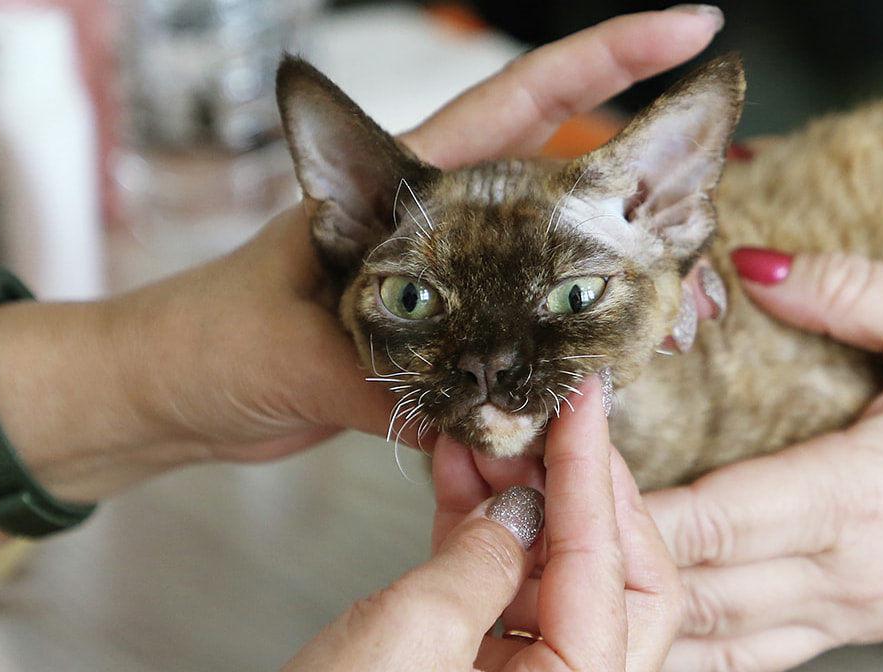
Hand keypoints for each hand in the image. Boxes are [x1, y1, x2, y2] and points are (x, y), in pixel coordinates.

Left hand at [94, 6, 724, 462]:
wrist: (175, 396)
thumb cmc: (208, 338)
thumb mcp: (296, 344)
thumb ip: (390, 375)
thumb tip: (488, 421)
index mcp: (405, 185)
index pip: (523, 102)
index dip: (609, 59)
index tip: (690, 28)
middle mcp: (442, 225)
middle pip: (565, 182)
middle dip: (645, 187)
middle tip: (708, 204)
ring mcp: (449, 283)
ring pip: (555, 266)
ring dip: (618, 287)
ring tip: (682, 309)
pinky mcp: (443, 344)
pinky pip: (525, 341)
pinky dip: (569, 359)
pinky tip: (609, 377)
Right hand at [281, 376, 682, 671]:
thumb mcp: (411, 636)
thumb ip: (480, 560)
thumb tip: (520, 506)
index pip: (611, 566)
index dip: (594, 471)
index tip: (585, 401)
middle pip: (619, 578)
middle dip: (582, 491)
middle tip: (551, 421)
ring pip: (559, 580)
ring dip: (525, 502)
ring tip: (486, 439)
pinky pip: (504, 598)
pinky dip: (484, 536)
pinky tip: (460, 480)